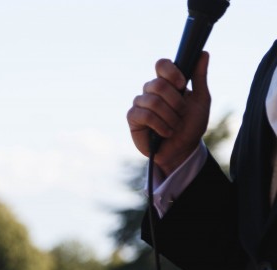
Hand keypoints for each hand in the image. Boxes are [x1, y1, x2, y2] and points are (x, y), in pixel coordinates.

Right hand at [126, 52, 210, 174]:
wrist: (182, 149)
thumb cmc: (191, 125)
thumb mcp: (201, 100)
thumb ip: (200, 77)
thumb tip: (203, 53)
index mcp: (167, 83)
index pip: (161, 65)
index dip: (170, 72)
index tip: (182, 84)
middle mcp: (151, 91)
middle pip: (158, 84)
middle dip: (175, 102)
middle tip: (182, 113)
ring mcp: (140, 103)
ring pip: (152, 100)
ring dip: (169, 116)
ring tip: (175, 126)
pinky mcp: (133, 118)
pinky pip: (144, 115)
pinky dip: (160, 125)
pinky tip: (165, 133)